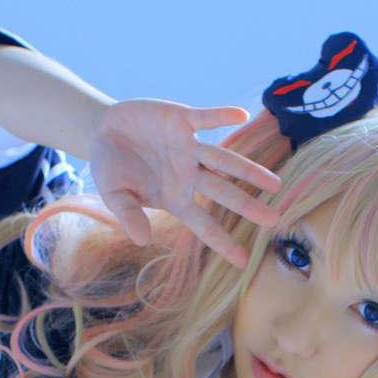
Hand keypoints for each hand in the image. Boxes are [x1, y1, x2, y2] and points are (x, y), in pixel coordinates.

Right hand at [88, 98, 283, 268]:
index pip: (203, 224)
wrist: (103, 131)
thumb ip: (128, 215)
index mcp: (176, 198)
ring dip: (249, 170)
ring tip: (275, 183)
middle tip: (275, 220)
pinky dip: (221, 115)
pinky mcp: (182, 120)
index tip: (244, 261)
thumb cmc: (112, 169)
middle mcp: (189, 174)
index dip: (222, 242)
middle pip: (224, 192)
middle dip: (248, 206)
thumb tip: (141, 240)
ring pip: (224, 160)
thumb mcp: (114, 196)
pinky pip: (206, 117)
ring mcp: (189, 147)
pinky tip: (241, 115)